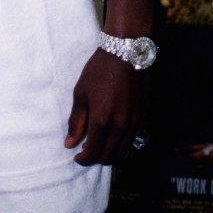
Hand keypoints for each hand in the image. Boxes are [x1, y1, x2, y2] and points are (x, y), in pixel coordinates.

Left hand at [64, 48, 147, 165]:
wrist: (126, 53)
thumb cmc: (99, 70)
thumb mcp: (81, 93)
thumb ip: (76, 121)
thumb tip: (69, 143)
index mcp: (102, 120)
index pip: (93, 153)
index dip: (83, 159)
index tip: (76, 156)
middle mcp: (120, 127)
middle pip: (109, 157)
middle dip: (96, 158)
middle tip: (86, 151)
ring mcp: (134, 123)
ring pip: (123, 152)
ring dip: (110, 154)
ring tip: (99, 145)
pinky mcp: (143, 117)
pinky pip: (132, 141)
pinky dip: (122, 145)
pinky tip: (113, 136)